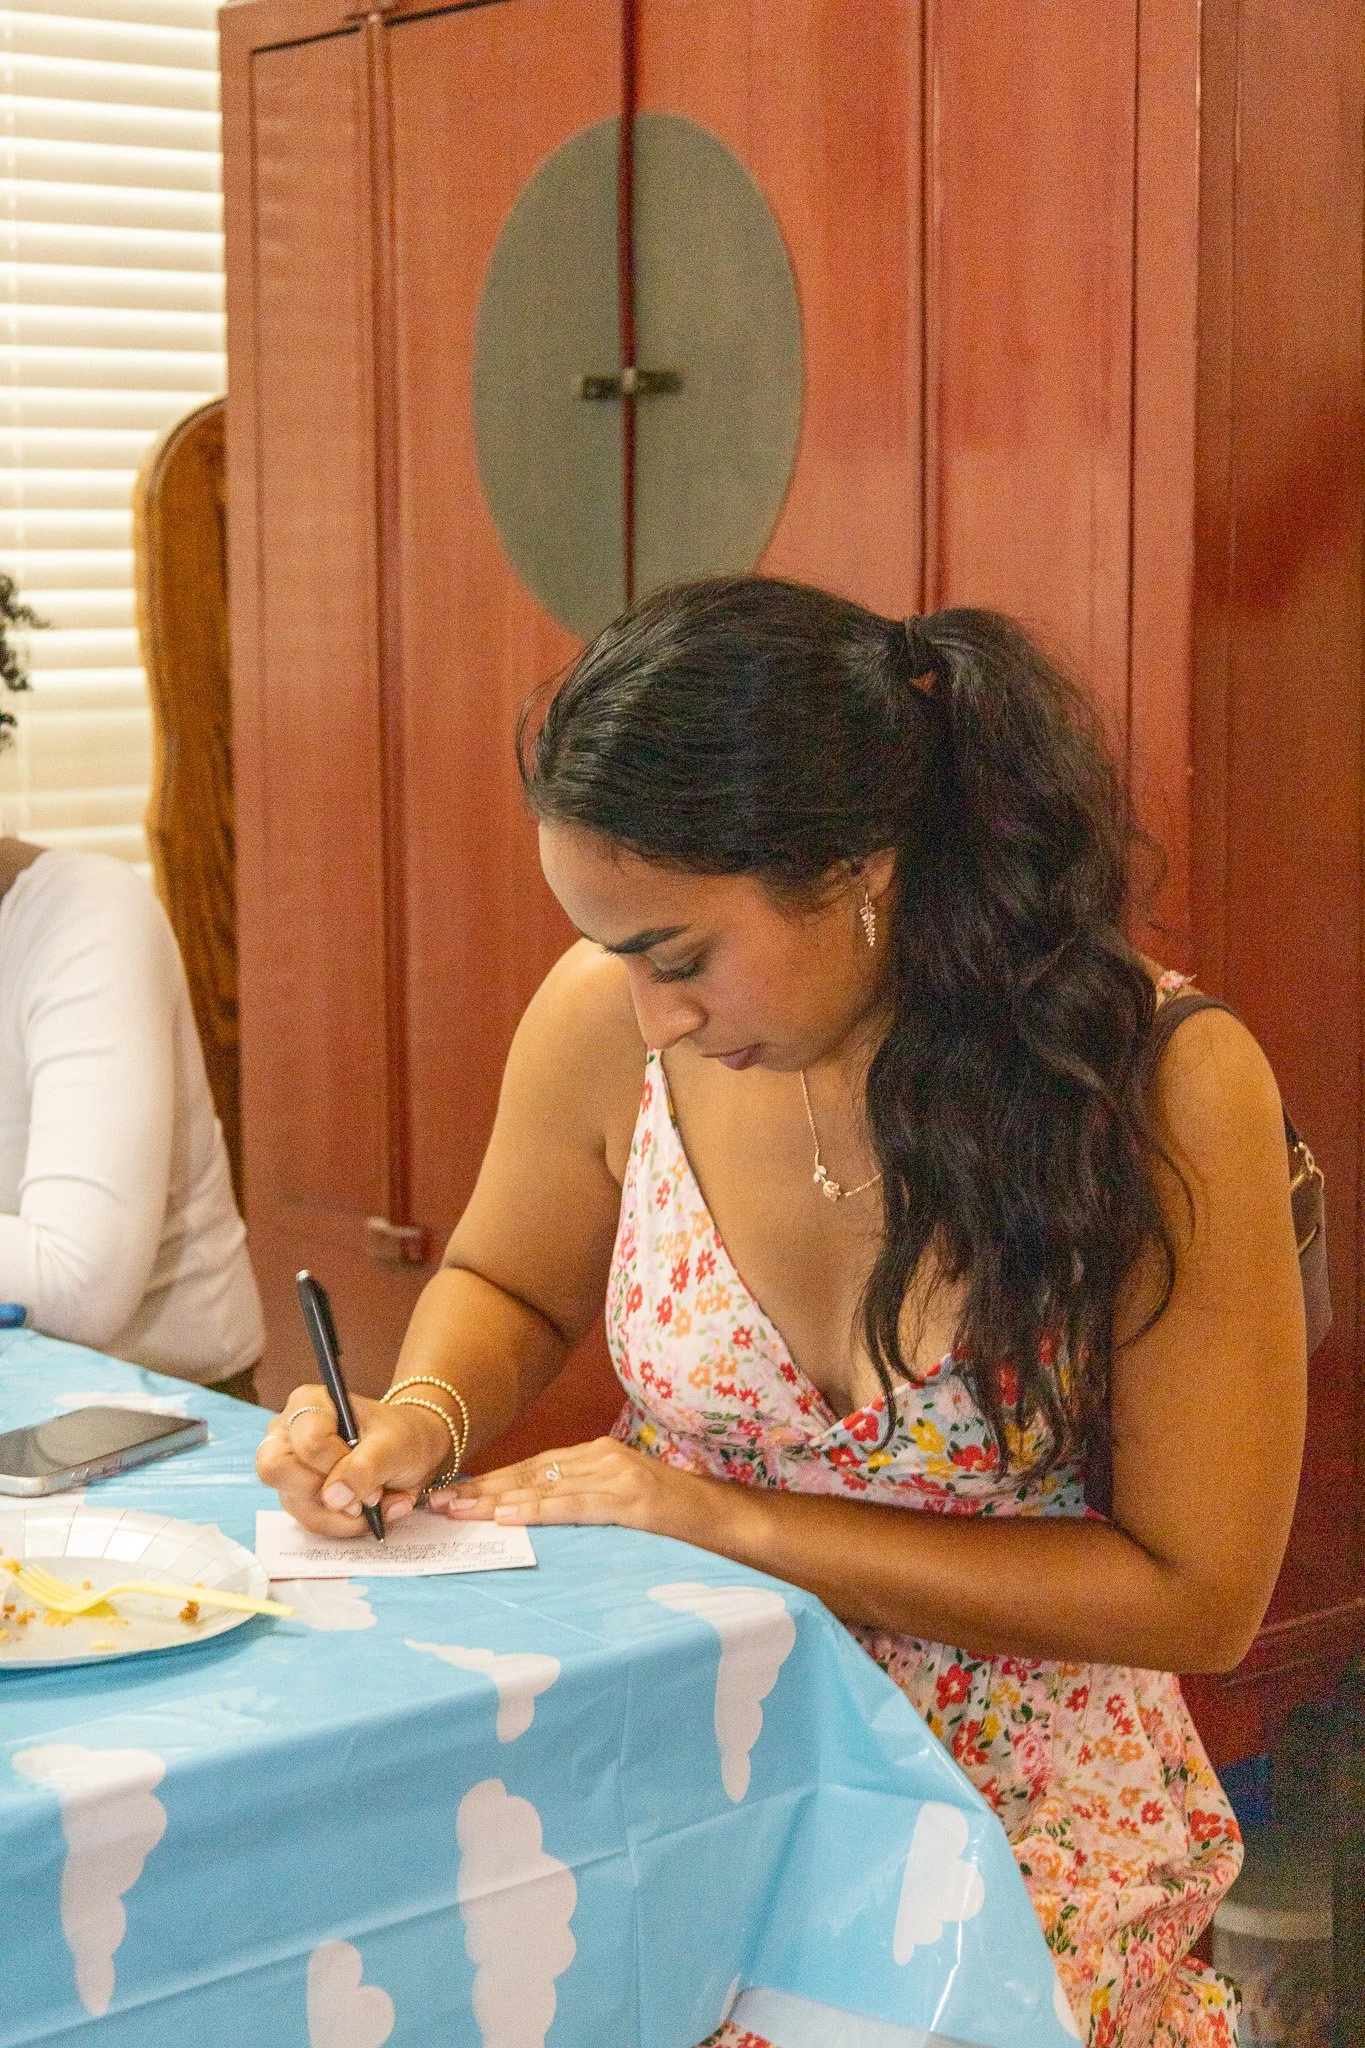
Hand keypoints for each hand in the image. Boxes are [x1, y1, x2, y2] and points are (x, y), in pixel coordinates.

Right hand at [256, 1387, 450, 1538]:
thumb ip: (365, 1467)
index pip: (307, 1442)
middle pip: (277, 1471)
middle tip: (362, 1493)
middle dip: (326, 1493)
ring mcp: (289, 1468)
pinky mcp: (298, 1496)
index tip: (370, 1465)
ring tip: (376, 1503)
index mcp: (308, 1403)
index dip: (338, 1463)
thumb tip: (333, 1497)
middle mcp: (288, 1433)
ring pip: (297, 1504)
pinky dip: (344, 1524)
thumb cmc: (401, 1435)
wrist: (414, 1451)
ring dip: (342, 1515)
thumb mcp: (394, 1445)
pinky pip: (311, 1520)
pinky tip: (368, 1511)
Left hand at [427, 1436, 715, 1544]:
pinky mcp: (632, 1500)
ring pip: (545, 1486)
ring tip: (459, 1511)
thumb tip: (533, 1519)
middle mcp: (602, 1457)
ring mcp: (618, 1475)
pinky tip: (509, 1516)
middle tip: (437, 1503)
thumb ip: (584, 1502)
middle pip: (530, 1474)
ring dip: (497, 1500)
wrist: (727, 1520)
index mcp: (597, 1455)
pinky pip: (576, 1506)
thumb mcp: (622, 1503)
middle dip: (481, 1489)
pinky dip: (539, 1510)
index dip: (490, 1481)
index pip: (532, 1468)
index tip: (451, 1494)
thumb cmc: (674, 1519)